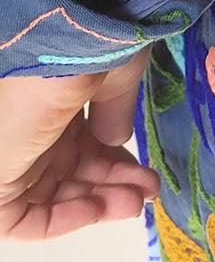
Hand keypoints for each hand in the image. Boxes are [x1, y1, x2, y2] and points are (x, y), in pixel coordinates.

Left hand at [0, 49, 159, 240]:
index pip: (83, 142)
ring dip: (99, 201)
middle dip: (114, 183)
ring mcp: (17, 153)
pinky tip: (97, 208)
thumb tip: (117, 140)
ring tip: (137, 200)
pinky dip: (60, 220)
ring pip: (54, 193)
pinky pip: (24, 217)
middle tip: (148, 189)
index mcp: (56, 96)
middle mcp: (35, 126)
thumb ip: (117, 111)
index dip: (115, 160)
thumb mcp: (117, 73)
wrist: (60, 44)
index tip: (146, 169)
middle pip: (73, 170)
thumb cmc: (92, 46)